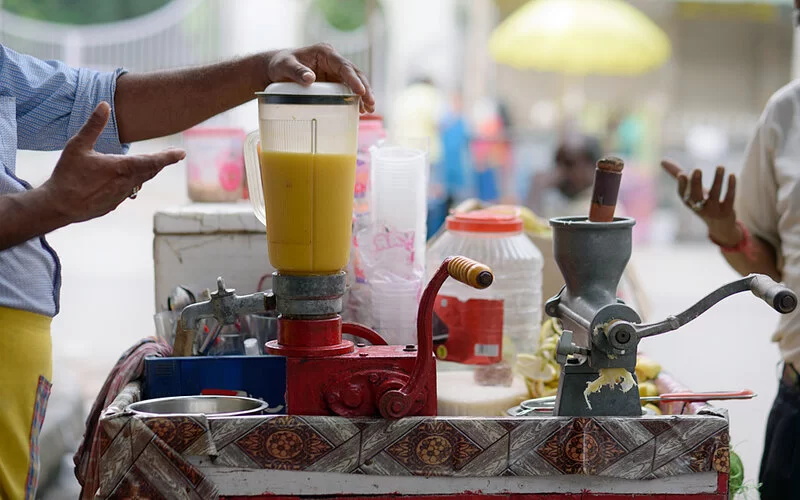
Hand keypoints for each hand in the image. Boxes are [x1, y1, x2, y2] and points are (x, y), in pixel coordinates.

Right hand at [42, 102, 184, 223]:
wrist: (58, 206)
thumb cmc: (67, 175)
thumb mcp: (78, 146)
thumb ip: (93, 125)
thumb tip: (104, 104)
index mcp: (122, 168)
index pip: (153, 161)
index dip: (168, 157)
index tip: (181, 153)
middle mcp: (126, 183)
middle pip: (150, 171)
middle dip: (160, 162)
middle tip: (172, 156)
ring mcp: (120, 196)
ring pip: (140, 182)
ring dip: (147, 172)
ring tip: (154, 164)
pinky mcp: (113, 205)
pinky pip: (128, 191)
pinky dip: (132, 182)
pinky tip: (128, 179)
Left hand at [265, 43, 375, 113]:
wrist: (276, 69)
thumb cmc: (280, 64)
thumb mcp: (285, 66)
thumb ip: (297, 71)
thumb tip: (310, 79)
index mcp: (324, 53)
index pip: (344, 66)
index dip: (354, 79)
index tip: (361, 91)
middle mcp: (333, 61)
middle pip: (354, 74)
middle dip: (365, 88)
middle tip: (371, 104)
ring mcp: (334, 72)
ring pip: (354, 82)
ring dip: (363, 95)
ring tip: (369, 109)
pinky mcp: (333, 82)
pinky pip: (347, 90)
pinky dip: (354, 99)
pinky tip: (360, 110)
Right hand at [661, 160, 741, 245]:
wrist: (720, 225)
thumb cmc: (702, 202)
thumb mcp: (689, 190)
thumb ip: (676, 175)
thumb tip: (662, 161)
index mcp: (688, 202)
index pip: (682, 194)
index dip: (682, 185)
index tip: (682, 174)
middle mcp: (699, 207)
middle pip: (696, 196)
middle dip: (696, 183)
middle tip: (697, 169)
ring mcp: (713, 210)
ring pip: (715, 195)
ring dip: (717, 180)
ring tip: (720, 166)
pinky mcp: (727, 211)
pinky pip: (729, 198)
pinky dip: (731, 187)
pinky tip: (732, 175)